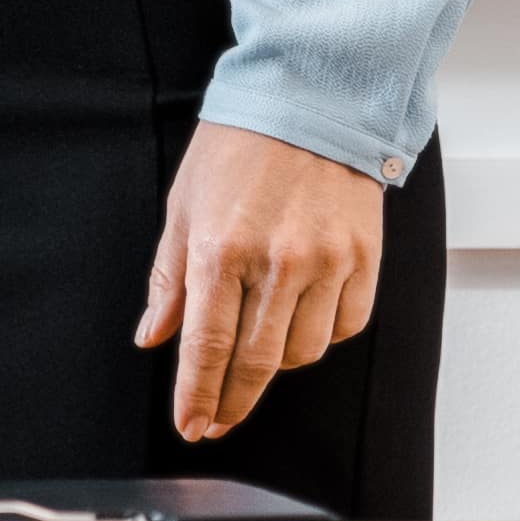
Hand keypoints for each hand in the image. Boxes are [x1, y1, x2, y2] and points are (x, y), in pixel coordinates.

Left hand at [133, 121, 387, 448]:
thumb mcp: (185, 204)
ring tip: (260, 350)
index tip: (191, 426)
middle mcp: (277, 262)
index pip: (207, 349)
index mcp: (221, 250)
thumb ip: (169, 278)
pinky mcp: (364, 255)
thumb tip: (154, 336)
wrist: (312, 94)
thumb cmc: (240, 144)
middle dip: (232, 402)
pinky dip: (323, 335)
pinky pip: (346, 325)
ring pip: (303, 353)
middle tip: (217, 420)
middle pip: (255, 363)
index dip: (197, 397)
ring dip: (277, 363)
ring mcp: (327, 261)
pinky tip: (303, 320)